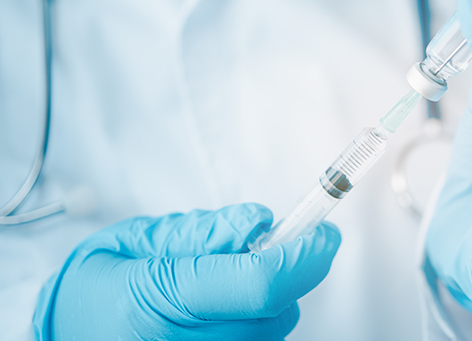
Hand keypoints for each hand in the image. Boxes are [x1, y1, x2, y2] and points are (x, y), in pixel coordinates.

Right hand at [33, 204, 340, 339]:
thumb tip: (260, 222)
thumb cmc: (97, 285)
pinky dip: (256, 320)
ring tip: (224, 282)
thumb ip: (202, 231)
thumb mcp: (139, 239)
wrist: (67, 335)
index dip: (305, 255)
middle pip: (277, 309)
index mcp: (161, 301)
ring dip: (270, 297)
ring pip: (274, 328)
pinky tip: (224, 308)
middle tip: (264, 246)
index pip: (260, 283)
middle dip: (289, 270)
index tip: (324, 231)